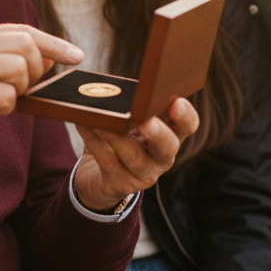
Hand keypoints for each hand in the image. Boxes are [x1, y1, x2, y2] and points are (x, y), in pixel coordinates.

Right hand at [0, 23, 83, 150]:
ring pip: (19, 70)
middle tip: (25, 88)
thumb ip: (11, 59)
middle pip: (26, 45)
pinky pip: (6, 97)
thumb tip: (52, 59)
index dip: (54, 43)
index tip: (77, 56)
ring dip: (17, 92)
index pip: (22, 30)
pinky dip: (3, 108)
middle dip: (36, 70)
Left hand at [72, 97, 199, 210]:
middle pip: (167, 147)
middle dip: (158, 134)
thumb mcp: (130, 123)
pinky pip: (107, 161)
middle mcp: (162, 158)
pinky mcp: (120, 184)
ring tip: (102, 119)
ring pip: (133, 157)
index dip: (185, 116)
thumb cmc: (118, 140)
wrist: (99, 178)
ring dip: (116, 136)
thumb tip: (110, 86)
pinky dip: (94, 140)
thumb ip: (131, 107)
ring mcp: (143, 175)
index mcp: (170, 136)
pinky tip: (83, 123)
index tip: (176, 102)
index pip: (187, 126)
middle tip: (146, 122)